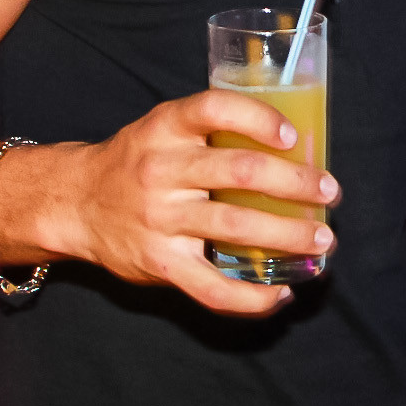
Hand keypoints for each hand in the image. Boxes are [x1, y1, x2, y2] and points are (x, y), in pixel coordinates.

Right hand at [50, 90, 339, 315]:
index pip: (215, 108)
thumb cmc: (135, 161)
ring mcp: (159, 219)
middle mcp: (161, 169)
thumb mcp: (162, 128)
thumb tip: (289, 142)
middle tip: (330, 191)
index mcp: (165, 127)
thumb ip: (210, 129)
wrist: (75, 203)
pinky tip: (281, 293)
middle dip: (296, 183)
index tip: (293, 136)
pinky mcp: (159, 263)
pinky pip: (213, 288)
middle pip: (240, 171)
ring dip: (289, 235)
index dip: (259, 118)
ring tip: (321, 239)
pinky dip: (253, 297)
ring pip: (236, 226)